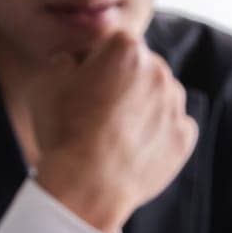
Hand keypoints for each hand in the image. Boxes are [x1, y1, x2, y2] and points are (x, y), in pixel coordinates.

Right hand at [31, 32, 198, 232]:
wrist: (87, 187)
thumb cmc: (64, 132)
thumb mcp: (47, 83)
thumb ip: (67, 59)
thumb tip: (77, 60)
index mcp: (126, 47)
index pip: (111, 46)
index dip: (92, 65)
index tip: (81, 87)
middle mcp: (159, 70)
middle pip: (140, 70)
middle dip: (122, 84)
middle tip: (97, 115)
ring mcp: (175, 105)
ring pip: (159, 97)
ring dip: (142, 107)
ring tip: (115, 135)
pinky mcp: (184, 138)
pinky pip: (174, 128)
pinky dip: (159, 135)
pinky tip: (135, 149)